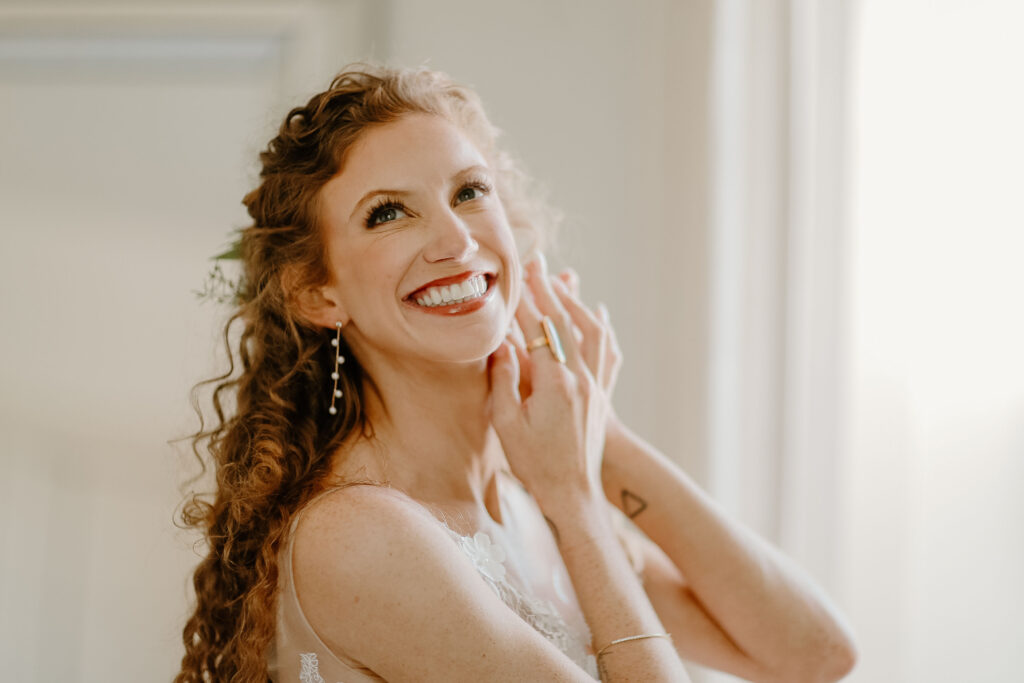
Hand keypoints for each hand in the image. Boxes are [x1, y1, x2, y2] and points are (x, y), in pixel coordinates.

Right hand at [487, 255, 608, 509]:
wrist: (572, 494)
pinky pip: (608, 352)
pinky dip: (602, 328)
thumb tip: (502, 345)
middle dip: (548, 290)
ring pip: (591, 331)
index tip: (512, 279)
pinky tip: (598, 312)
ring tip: (562, 280)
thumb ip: (503, 381)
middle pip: (565, 322)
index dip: (522, 303)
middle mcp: (580, 379)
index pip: (536, 331)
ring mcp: (596, 386)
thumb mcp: (506, 425)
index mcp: (554, 385)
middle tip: (535, 263)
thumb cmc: (534, 464)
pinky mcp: (603, 395)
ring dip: (574, 302)